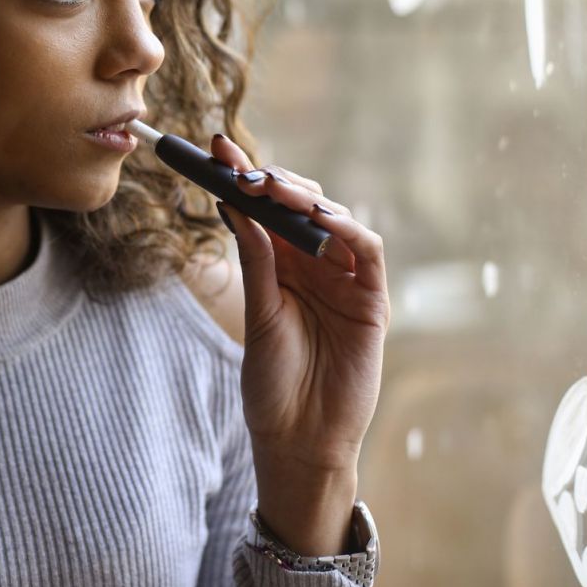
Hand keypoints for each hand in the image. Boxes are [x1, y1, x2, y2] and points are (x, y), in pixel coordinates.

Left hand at [211, 134, 389, 551]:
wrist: (298, 438)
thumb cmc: (272, 383)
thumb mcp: (258, 313)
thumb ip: (255, 259)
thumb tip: (233, 202)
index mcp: (279, 265)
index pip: (264, 209)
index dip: (243, 176)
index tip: (215, 148)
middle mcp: (313, 265)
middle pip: (299, 205)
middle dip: (271, 179)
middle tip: (242, 166)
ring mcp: (344, 280)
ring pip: (334, 218)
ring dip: (305, 196)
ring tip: (272, 186)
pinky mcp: (372, 299)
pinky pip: (367, 251)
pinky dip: (347, 227)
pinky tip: (320, 216)